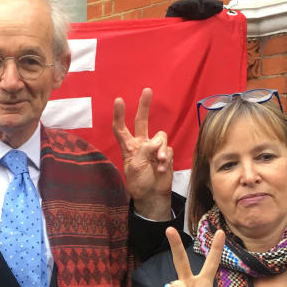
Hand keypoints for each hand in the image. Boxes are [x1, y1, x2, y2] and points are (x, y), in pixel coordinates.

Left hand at [113, 88, 173, 218]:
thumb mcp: (135, 167)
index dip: (119, 115)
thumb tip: (155, 141)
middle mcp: (141, 144)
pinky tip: (161, 169)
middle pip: (142, 121)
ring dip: (160, 148)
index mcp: (128, 147)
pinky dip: (165, 158)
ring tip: (159, 162)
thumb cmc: (139, 184)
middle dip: (144, 106)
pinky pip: (167, 149)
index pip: (121, 129)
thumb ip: (144, 151)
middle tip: (147, 90)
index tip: (119, 100)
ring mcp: (154, 148)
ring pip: (160, 135)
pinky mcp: (165, 154)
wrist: (153, 196)